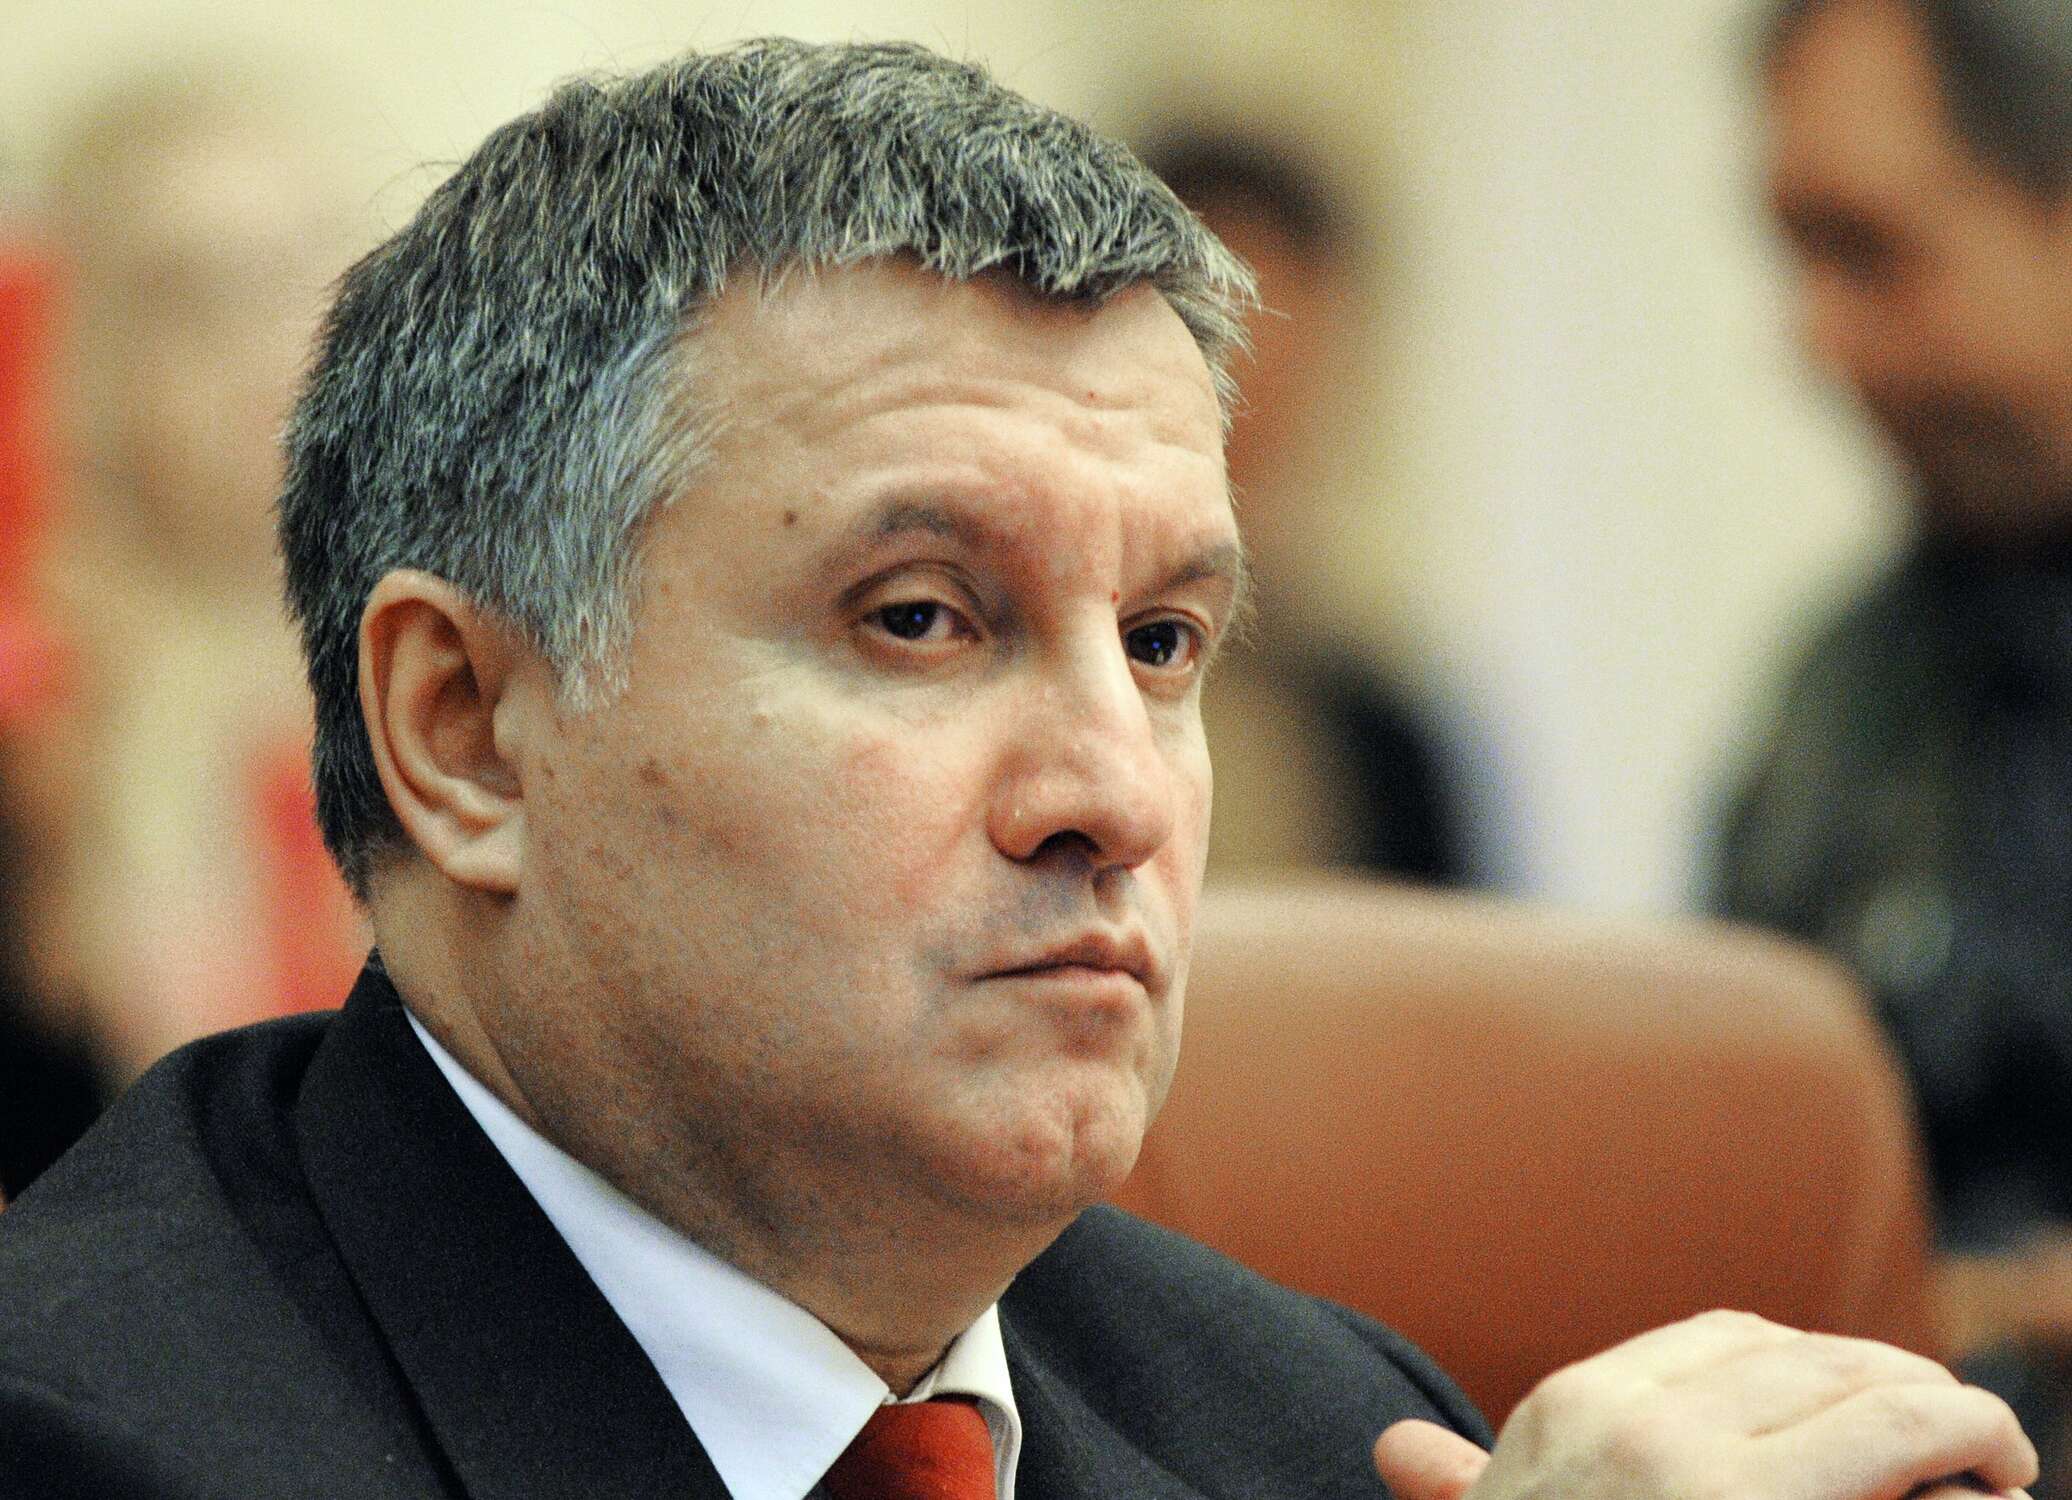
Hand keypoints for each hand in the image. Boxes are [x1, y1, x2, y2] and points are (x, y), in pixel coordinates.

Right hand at [1373, 1310, 2035, 1499]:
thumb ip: (1460, 1489)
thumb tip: (1394, 1448)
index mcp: (1570, 1412)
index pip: (1729, 1338)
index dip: (1817, 1363)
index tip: (1869, 1410)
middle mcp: (1633, 1425)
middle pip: (1811, 1356)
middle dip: (1901, 1384)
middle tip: (1968, 1440)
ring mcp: (1703, 1480)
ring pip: (1872, 1390)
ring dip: (1957, 1418)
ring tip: (1999, 1466)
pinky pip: (1904, 1452)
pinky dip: (1968, 1454)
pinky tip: (1993, 1496)